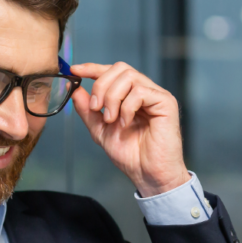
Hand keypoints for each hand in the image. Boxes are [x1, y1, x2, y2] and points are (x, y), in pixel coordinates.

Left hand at [71, 62, 190, 196]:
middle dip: (101, 85)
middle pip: (120, 68)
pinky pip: (140, 92)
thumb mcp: (101, 130)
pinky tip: (125, 123)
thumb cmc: (131, 156)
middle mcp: (145, 91)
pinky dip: (126, 107)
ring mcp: (156, 95)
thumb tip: (75, 90)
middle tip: (96, 108)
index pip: (113, 71)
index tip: (75, 71)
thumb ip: (88, 111)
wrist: (147, 174)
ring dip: (112, 97)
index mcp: (131, 95)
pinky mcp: (166, 103)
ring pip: (129, 77)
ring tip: (111, 120)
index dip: (93, 68)